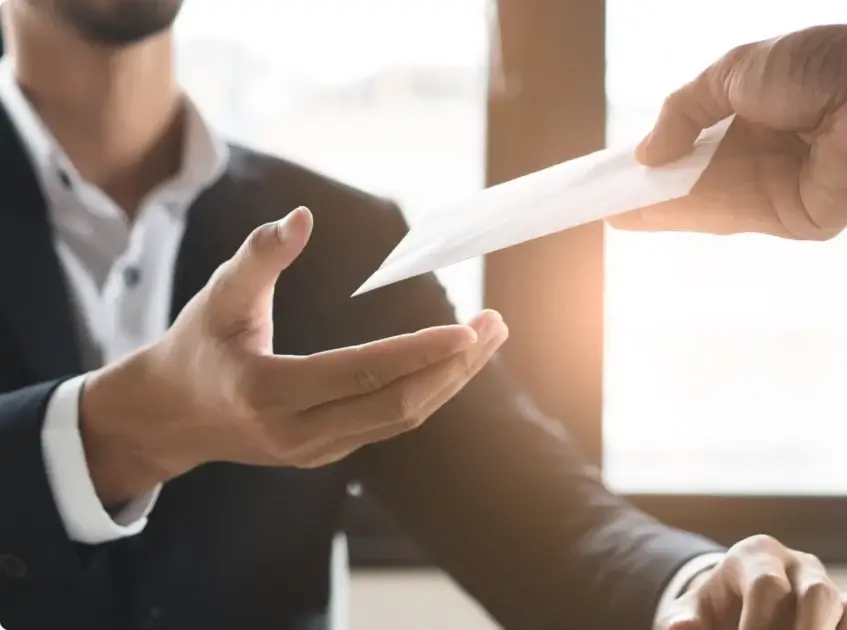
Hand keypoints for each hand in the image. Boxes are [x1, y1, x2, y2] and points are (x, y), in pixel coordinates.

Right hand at [80, 207, 507, 504]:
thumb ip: (260, 257)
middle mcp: (296, 432)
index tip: (466, 329)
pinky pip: (388, 425)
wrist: (169, 417)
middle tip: (494, 324)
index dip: (418, 353)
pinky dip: (427, 393)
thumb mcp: (217, 295)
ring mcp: (314, 451)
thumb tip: (301, 217)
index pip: (360, 373)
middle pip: (396, 405)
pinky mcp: (325, 454)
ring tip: (488, 338)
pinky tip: (452, 363)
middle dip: (453, 367)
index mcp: (267, 392)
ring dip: (450, 381)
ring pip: (399, 420)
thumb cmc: (196, 345)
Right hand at [610, 24, 846, 239]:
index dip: (661, 151)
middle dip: (652, 187)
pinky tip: (643, 216)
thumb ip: (684, 111)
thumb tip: (645, 154)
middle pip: (697, 178)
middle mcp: (765, 154)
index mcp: (756, 113)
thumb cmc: (811, 68)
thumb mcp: (732, 73)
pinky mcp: (791, 219)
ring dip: (657, 208)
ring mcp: (777, 189)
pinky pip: (727, 219)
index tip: (622, 163)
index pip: (698, 138)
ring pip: (705, 203)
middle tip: (605, 197)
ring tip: (609, 211)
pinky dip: (683, 218)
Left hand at [658, 535, 846, 629]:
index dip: (758, 625)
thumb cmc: (712, 612)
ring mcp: (829, 586)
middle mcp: (799, 565)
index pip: (767, 585)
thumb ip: (683, 621)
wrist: (736, 610)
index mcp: (756, 555)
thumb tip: (682, 628)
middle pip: (818, 593)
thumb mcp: (691, 613)